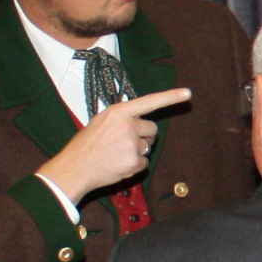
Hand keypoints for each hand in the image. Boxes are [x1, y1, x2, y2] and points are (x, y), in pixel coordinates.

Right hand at [38, 88, 192, 201]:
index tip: (187, 93)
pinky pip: (145, 162)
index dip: (170, 97)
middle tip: (124, 143)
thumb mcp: (100, 122)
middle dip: (144, 136)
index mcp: (118, 112)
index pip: (149, 102)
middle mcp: (127, 125)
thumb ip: (120, 117)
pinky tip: (119, 164)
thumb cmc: (86, 145)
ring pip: (148, 146)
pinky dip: (135, 165)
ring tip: (117, 154)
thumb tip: (136, 115)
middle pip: (152, 129)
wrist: (75, 168)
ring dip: (138, 151)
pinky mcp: (134, 161)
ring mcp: (132, 144)